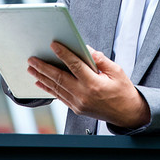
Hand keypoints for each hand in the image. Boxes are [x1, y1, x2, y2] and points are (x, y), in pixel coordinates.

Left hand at [27, 43, 150, 129]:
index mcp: (94, 84)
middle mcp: (84, 95)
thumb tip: (85, 49)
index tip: (53, 45)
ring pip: (56, 88)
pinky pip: (59, 96)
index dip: (63, 54)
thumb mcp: (117, 71)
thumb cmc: (123, 91)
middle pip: (59, 78)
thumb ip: (100, 59)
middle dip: (44, 67)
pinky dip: (48, 89)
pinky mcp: (76, 108)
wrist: (127, 114)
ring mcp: (78, 103)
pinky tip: (40, 82)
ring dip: (42, 77)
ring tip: (31, 68)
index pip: (75, 66)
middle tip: (32, 59)